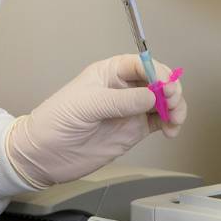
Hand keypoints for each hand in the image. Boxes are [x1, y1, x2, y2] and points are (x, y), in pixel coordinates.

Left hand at [5, 54, 186, 188]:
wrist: (44, 155)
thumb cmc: (55, 122)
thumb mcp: (86, 105)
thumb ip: (121, 101)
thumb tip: (152, 96)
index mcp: (109, 73)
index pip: (142, 64)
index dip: (158, 72)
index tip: (165, 86)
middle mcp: (123, 89)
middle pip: (158, 81)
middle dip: (171, 90)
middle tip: (171, 103)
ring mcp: (131, 110)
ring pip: (164, 102)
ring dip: (175, 108)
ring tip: (174, 120)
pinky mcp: (134, 130)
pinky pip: (160, 121)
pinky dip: (171, 124)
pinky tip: (171, 130)